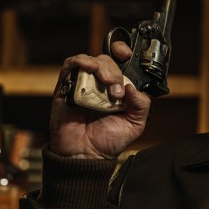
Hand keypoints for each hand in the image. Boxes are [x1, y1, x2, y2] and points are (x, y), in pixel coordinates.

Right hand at [49, 42, 150, 158]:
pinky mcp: (66, 87)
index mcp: (118, 88)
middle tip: (117, 91)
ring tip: (107, 84)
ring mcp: (84, 84)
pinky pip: (70, 66)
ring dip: (102, 68)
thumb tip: (133, 87)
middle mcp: (101, 83)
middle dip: (115, 72)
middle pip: (108, 61)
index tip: (128, 55)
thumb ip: (141, 105)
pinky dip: (80, 62)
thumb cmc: (108, 141)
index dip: (124, 52)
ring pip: (92, 61)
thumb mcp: (135, 125)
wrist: (86, 155)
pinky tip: (88, 68)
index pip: (121, 62)